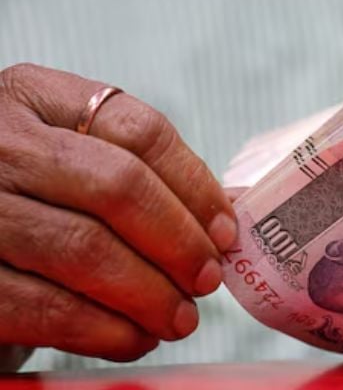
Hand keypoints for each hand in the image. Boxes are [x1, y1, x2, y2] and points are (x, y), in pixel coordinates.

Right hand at [0, 64, 237, 361]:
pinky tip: (134, 337)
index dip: (195, 186)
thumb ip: (131, 176)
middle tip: (207, 279)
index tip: (225, 231)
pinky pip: (46, 307)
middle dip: (179, 242)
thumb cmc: (34, 205)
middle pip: (119, 186)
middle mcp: (0, 142)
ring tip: (180, 318)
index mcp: (37, 100)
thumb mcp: (68, 162)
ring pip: (86, 248)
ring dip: (149, 294)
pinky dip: (105, 330)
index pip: (139, 131)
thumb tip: (218, 225)